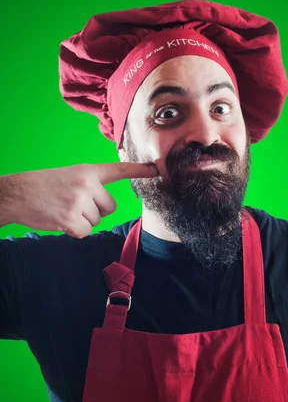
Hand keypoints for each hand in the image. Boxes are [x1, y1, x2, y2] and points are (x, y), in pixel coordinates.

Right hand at [4, 162, 157, 237]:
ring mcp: (79, 201)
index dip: (139, 170)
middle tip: (74, 205)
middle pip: (110, 207)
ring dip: (83, 221)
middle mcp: (86, 184)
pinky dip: (75, 232)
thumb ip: (89, 185)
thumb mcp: (69, 176)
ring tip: (63, 210)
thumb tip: (105, 204)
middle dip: (96, 211)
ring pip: (97, 221)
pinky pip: (86, 232)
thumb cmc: (42, 187)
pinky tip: (61, 221)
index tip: (156, 169)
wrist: (17, 194)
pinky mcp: (72, 219)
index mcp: (87, 171)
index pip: (118, 170)